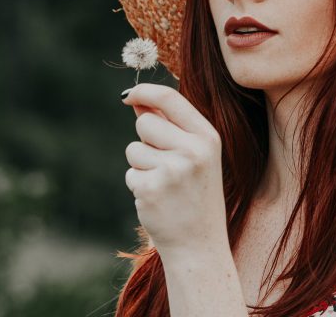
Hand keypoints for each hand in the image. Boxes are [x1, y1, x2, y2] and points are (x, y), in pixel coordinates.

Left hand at [121, 83, 227, 255]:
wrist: (200, 244)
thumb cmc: (195, 195)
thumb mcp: (193, 155)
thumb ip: (168, 125)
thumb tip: (137, 100)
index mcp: (207, 137)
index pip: (169, 98)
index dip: (143, 91)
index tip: (127, 95)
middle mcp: (193, 150)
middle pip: (144, 123)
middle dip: (145, 140)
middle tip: (164, 165)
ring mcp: (172, 170)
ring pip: (133, 148)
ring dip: (141, 165)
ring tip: (164, 185)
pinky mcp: (151, 189)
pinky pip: (130, 173)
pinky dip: (138, 185)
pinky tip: (158, 199)